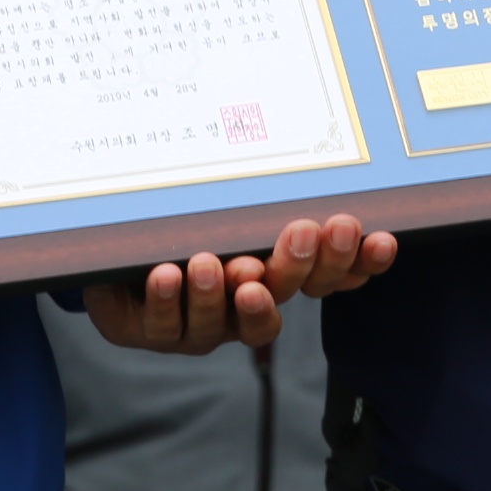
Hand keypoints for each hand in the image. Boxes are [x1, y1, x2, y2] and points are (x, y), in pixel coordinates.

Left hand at [89, 216, 398, 354]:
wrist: (113, 261)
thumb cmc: (182, 224)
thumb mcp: (223, 205)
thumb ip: (261, 200)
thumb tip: (304, 159)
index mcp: (276, 276)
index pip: (330, 276)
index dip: (357, 262)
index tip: (377, 237)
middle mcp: (247, 305)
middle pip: (285, 294)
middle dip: (298, 264)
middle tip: (305, 231)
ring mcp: (204, 326)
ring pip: (224, 323)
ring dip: (221, 294)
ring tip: (210, 263)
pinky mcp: (157, 331)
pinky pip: (166, 324)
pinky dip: (168, 300)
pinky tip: (167, 274)